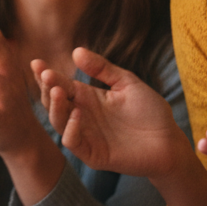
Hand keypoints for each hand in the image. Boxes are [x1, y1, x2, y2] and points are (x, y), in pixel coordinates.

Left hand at [0, 24, 48, 158]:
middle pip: (7, 65)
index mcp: (12, 75)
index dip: (0, 40)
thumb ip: (1, 58)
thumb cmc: (11, 105)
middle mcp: (12, 86)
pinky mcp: (1, 122)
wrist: (22, 140)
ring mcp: (8, 104)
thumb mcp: (8, 80)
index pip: (6, 54)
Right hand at [40, 47, 189, 178]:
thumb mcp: (127, 82)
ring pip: (58, 122)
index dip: (46, 75)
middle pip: (54, 103)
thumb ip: (102, 68)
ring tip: (58, 91)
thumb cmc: (151, 112)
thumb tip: (76, 51)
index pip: (61, 85)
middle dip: (47, 89)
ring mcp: (86, 136)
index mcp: (87, 98)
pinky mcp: (92, 154)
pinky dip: (70, 129)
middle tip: (46, 75)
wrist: (170, 141)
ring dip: (55, 107)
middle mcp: (82, 116)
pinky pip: (72, 142)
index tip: (36, 63)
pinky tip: (77, 114)